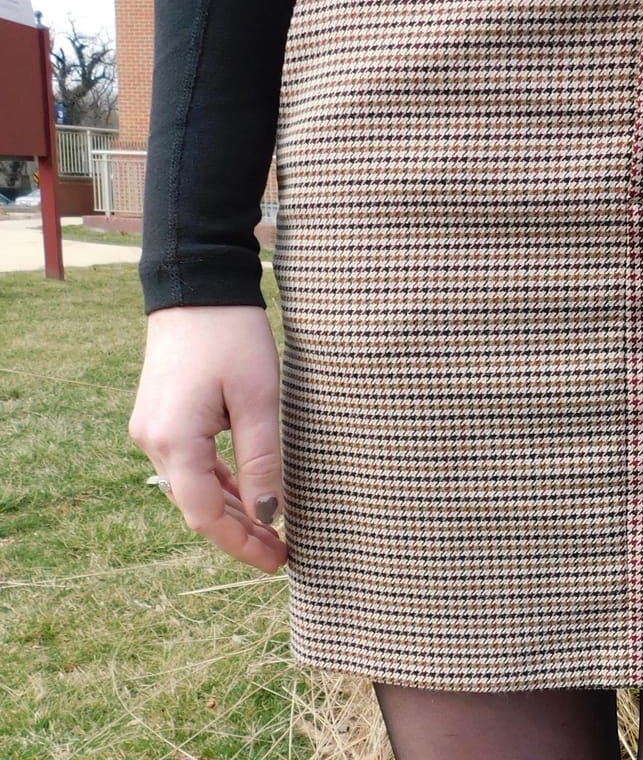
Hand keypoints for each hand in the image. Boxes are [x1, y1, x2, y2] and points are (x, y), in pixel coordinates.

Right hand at [129, 305, 286, 572]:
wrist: (196, 287)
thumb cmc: (232, 336)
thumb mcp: (259, 398)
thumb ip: (262, 458)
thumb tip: (270, 514)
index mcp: (174, 441)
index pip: (206, 516)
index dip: (242, 545)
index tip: (279, 559)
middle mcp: (153, 441)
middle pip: (198, 506)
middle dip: (241, 533)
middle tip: (283, 552)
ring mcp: (153, 429)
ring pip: (193, 487)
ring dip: (232, 510)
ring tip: (273, 531)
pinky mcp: (162, 417)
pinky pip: (190, 464)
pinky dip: (220, 483)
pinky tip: (250, 494)